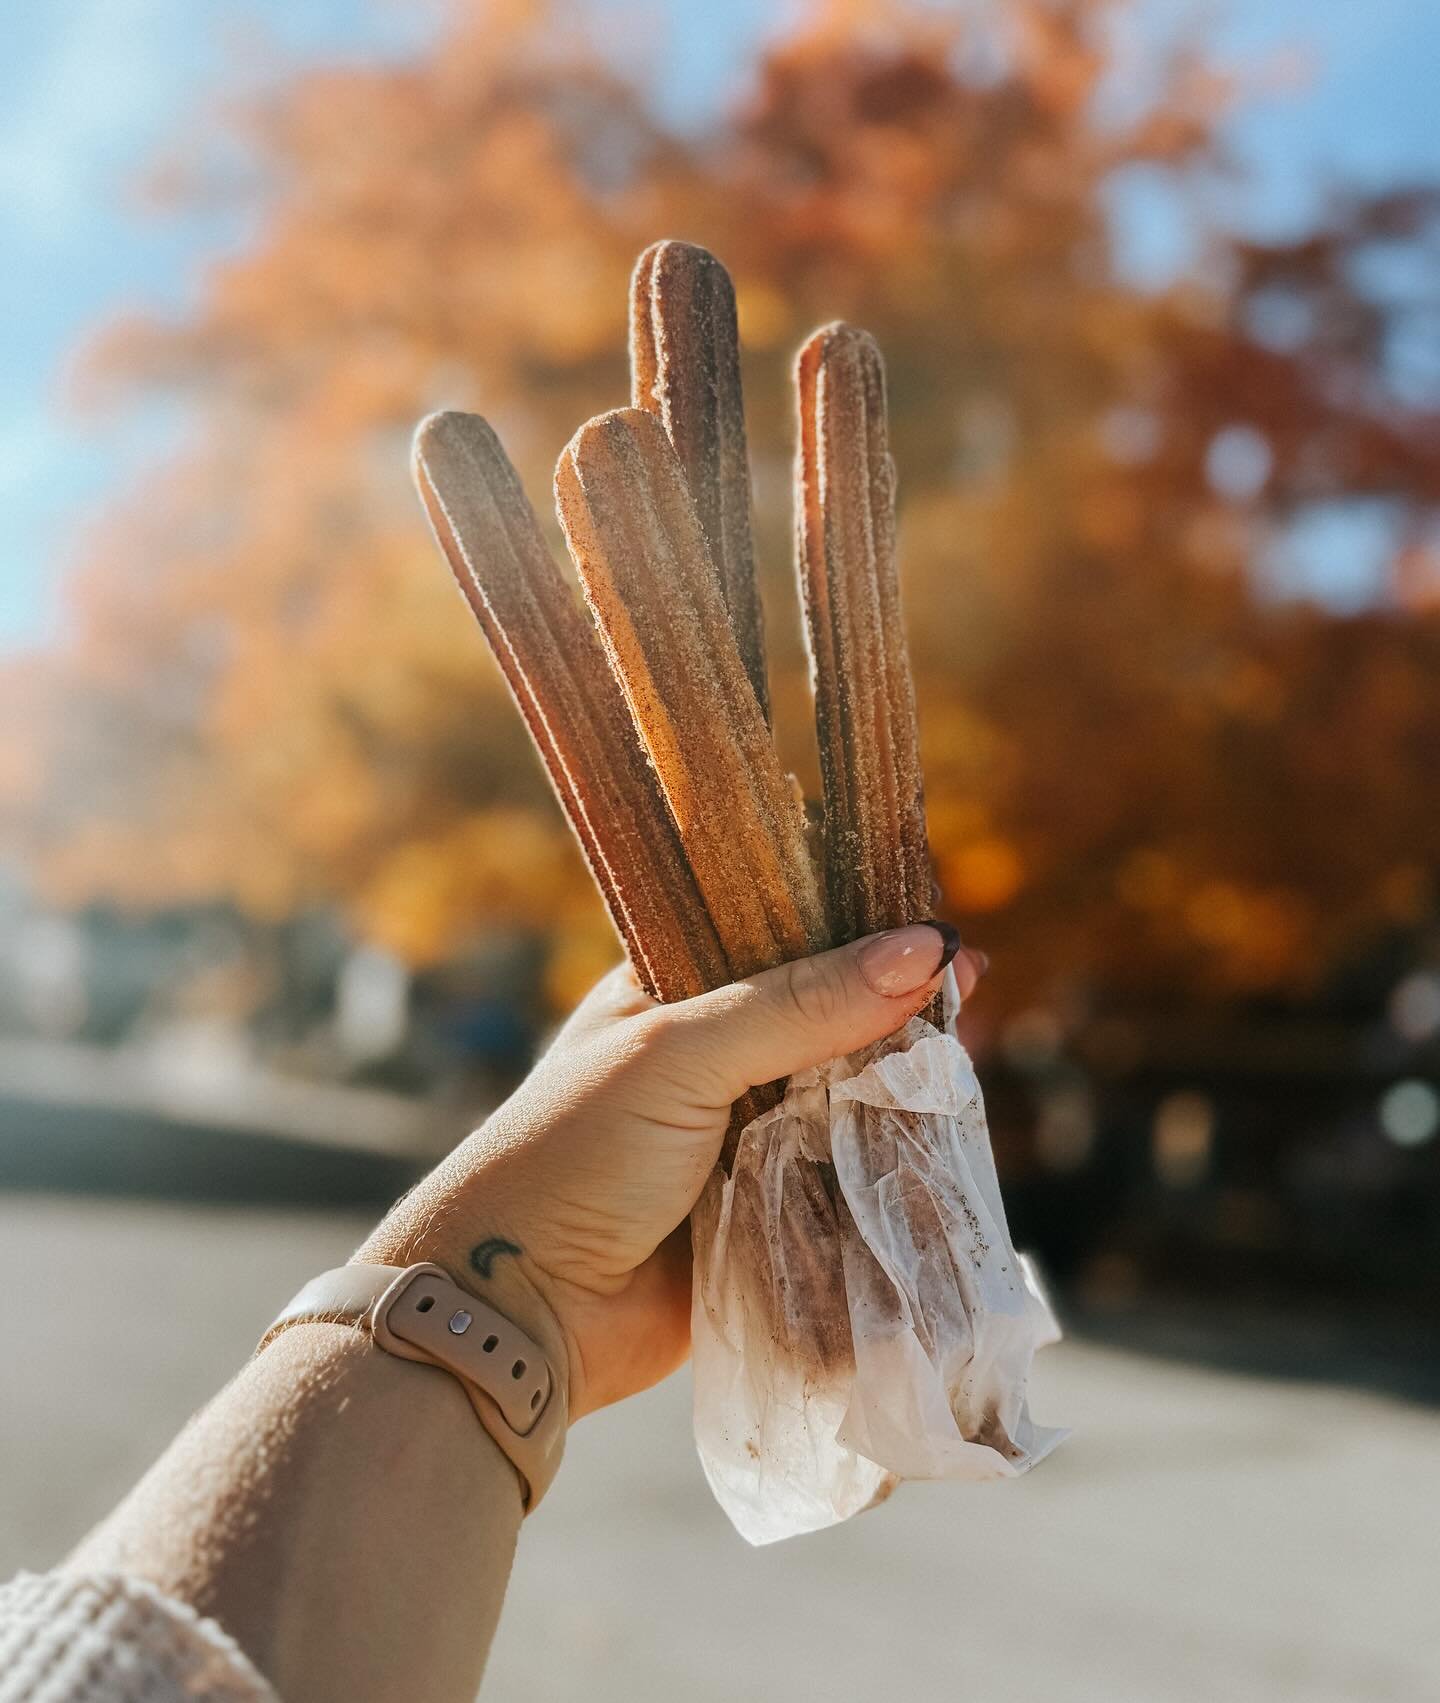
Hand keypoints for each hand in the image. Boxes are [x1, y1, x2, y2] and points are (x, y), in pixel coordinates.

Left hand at [356, 922, 984, 1418]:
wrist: (519, 1316)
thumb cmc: (574, 1158)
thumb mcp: (680, 1057)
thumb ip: (800, 1007)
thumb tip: (926, 949)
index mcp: (674, 994)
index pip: (783, 941)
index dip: (858, 931)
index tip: (937, 927)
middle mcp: (714, 1061)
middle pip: (829, 1022)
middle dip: (897, 1012)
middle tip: (974, 991)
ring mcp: (743, 1142)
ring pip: (847, 1103)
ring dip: (903, 1093)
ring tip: (969, 1061)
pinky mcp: (770, 1219)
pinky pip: (847, 1185)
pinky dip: (890, 1172)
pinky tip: (944, 1148)